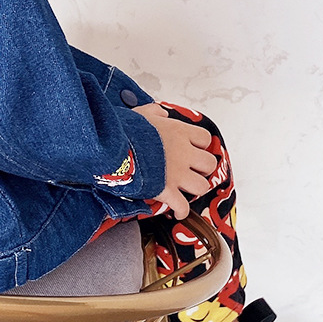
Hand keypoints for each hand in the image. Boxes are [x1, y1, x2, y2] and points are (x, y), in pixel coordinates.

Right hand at [133, 103, 216, 219]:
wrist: (112, 146)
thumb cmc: (125, 129)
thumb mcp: (140, 114)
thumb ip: (154, 112)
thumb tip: (161, 112)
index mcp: (178, 131)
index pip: (204, 138)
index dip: (199, 144)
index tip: (192, 147)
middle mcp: (183, 153)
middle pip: (209, 163)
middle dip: (201, 168)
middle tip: (191, 169)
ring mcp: (177, 173)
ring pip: (202, 186)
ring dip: (193, 189)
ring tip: (184, 188)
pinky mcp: (167, 190)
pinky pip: (183, 206)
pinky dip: (181, 210)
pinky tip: (177, 211)